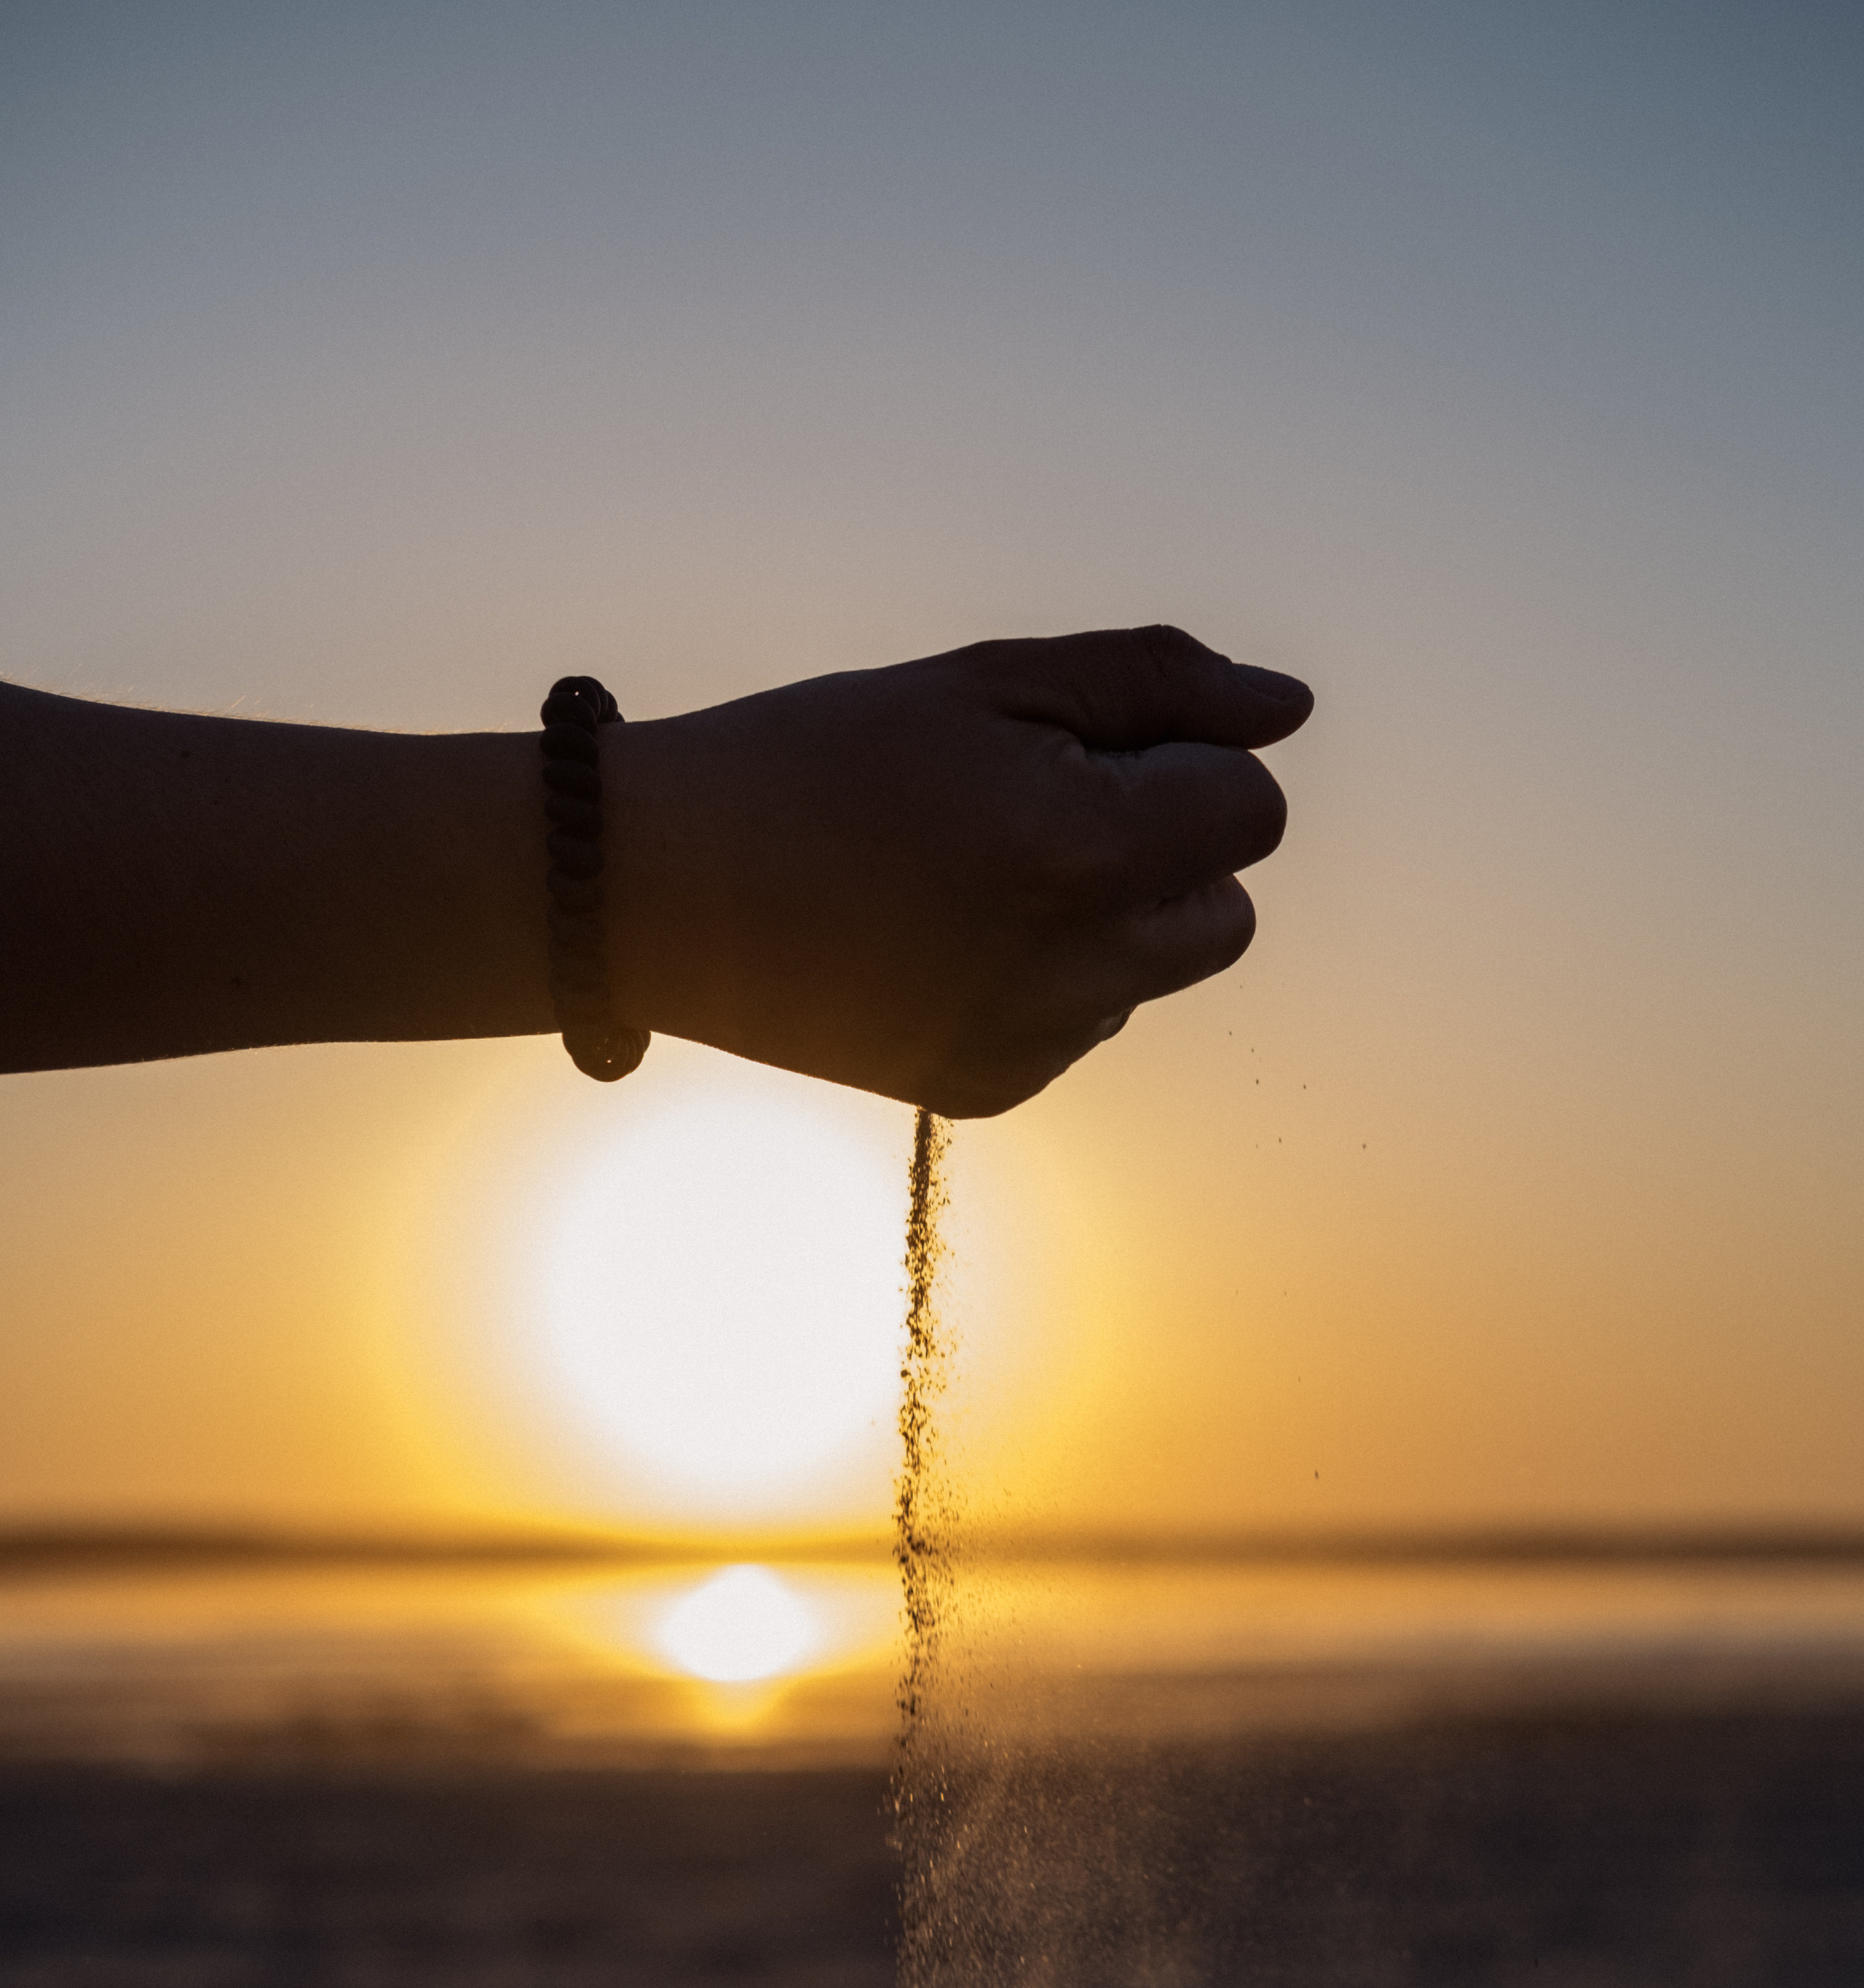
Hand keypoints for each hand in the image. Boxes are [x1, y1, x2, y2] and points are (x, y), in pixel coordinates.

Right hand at [614, 625, 1311, 1115]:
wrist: (659, 889)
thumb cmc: (819, 758)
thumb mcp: (988, 683)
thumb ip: (1153, 683)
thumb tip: (1287, 708)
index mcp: (1089, 850)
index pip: (1251, 811)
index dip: (1184, 760)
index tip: (1084, 749)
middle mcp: (1079, 968)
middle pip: (1227, 909)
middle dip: (1168, 849)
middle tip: (1040, 806)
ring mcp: (1035, 1043)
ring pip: (1153, 972)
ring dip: (1105, 917)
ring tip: (971, 871)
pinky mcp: (989, 1088)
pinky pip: (1079, 1026)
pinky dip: (1042, 978)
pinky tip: (938, 934)